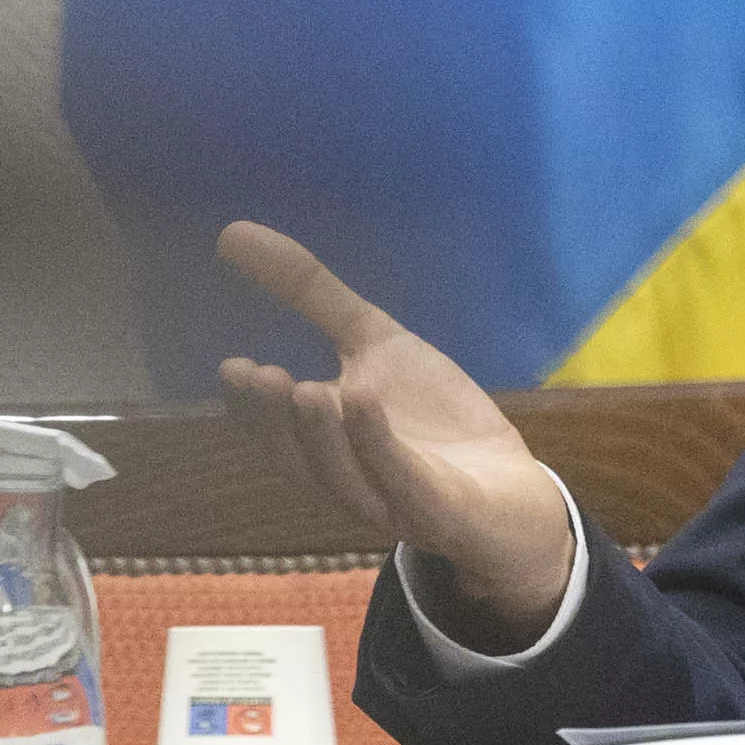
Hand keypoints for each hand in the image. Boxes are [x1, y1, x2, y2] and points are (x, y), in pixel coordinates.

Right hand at [215, 221, 573, 642]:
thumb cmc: (433, 419)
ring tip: (305, 390)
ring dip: (323, 437)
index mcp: (323, 447)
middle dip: (276, 422)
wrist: (513, 491)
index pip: (274, 434)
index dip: (249, 407)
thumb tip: (233, 232)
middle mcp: (348, 482)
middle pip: (302, 459)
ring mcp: (396, 503)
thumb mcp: (376, 345)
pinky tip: (366, 401)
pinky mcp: (444, 512)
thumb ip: (313, 296)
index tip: (231, 367)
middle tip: (257, 377)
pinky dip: (382, 449)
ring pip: (345, 479)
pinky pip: (408, 487)